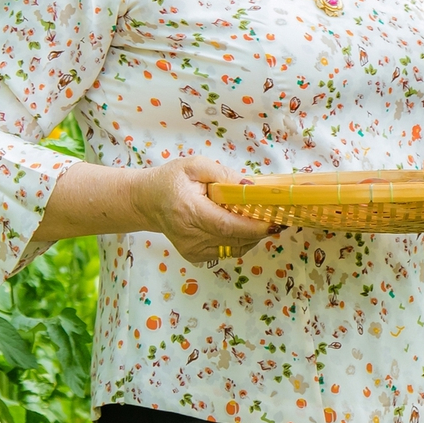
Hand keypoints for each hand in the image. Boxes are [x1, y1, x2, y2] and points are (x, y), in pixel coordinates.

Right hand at [135, 156, 276, 266]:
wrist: (147, 201)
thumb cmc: (171, 180)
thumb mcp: (196, 166)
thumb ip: (224, 174)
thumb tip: (251, 187)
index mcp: (189, 211)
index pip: (227, 226)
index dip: (253, 226)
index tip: (274, 220)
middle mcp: (190, 236)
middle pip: (234, 240)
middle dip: (259, 230)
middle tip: (276, 216)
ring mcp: (192, 250)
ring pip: (234, 249)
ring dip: (252, 236)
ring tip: (259, 218)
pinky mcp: (194, 256)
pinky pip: (227, 252)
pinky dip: (239, 240)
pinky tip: (240, 225)